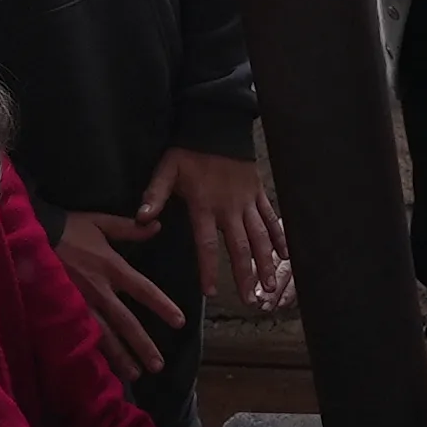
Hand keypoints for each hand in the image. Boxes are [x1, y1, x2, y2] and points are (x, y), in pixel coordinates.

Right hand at [55, 206, 181, 380]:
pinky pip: (82, 335)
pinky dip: (94, 352)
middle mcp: (100, 291)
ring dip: (121, 356)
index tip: (180, 322)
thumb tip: (156, 225)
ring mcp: (81, 304)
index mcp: (112, 267)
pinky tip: (101, 368)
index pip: (144, 290)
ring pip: (105, 335)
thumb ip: (129, 228)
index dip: (162, 306)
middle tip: (158, 365)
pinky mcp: (65, 311)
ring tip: (135, 374)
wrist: (30, 238)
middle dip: (143, 344)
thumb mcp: (99, 222)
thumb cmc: (68, 229)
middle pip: (127, 322)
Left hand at [142, 147, 289, 307]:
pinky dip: (279, 236)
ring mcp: (247, 202)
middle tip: (251, 300)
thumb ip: (155, 195)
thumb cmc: (189, 151)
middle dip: (246, 275)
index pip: (207, 245)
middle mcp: (229, 208)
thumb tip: (141, 218)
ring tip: (270, 286)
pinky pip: (271, 218)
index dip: (209, 269)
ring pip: (260, 237)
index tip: (211, 292)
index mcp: (205, 206)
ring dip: (266, 263)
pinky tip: (285, 256)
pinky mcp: (258, 193)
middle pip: (240, 248)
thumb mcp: (167, 170)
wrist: (218, 126)